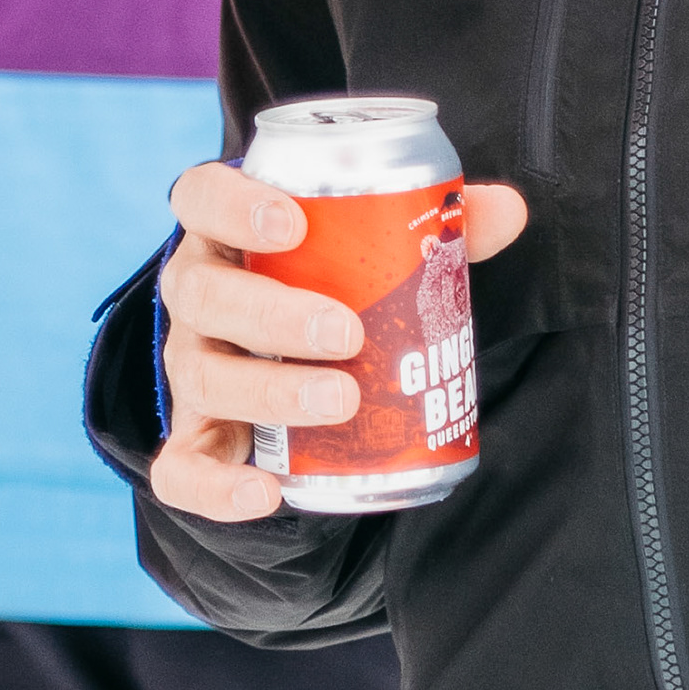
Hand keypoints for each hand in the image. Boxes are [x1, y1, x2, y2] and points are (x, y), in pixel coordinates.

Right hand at [150, 157, 528, 521]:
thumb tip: (507, 212)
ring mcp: (192, 366)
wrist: (291, 349)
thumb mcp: (371, 246)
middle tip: (346, 334)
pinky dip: (214, 487)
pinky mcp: (196, 435)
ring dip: (270, 392)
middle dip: (274, 315)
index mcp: (228, 232)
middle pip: (205, 295)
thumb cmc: (330, 281)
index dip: (234, 206)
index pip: (202, 197)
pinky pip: (181, 469)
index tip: (291, 223)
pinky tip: (267, 492)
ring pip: (204, 377)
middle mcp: (197, 296)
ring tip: (342, 400)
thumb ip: (436, 224)